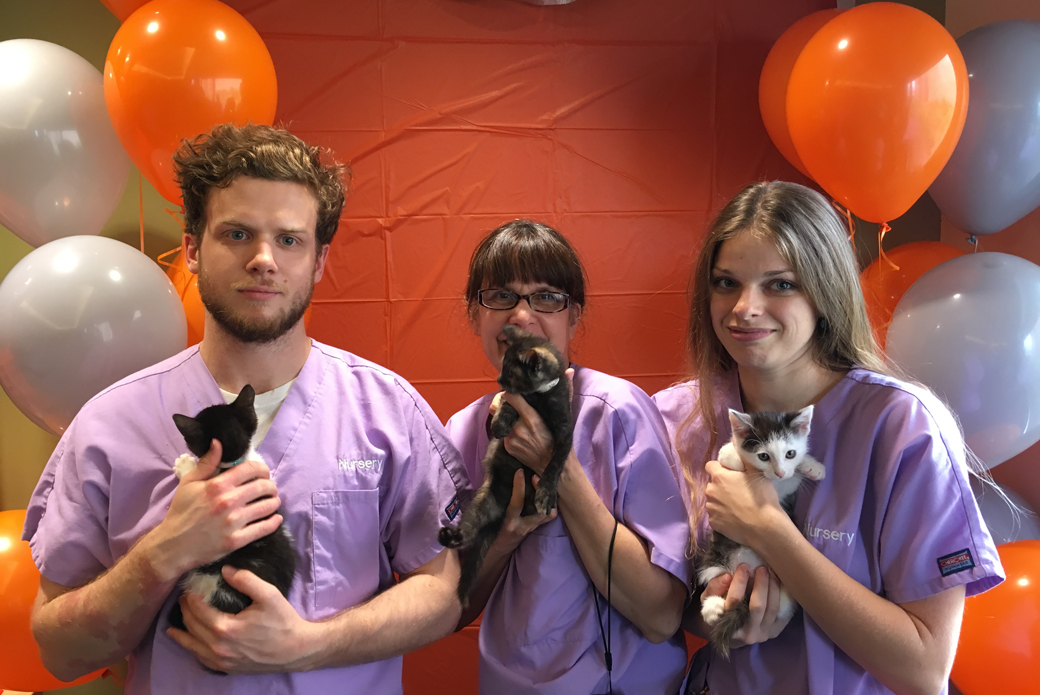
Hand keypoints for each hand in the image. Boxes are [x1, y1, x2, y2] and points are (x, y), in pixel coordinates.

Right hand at [148, 440, 283, 578]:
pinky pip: (264, 528)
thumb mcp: (189, 483)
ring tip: (272, 501)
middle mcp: (228, 501)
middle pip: (263, 487)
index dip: (263, 469)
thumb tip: (219, 442)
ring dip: (274, 502)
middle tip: (270, 488)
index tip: (264, 473)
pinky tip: (275, 518)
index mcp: (217, 485)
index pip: (251, 469)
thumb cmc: (181, 511)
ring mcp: (233, 522)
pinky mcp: (236, 540)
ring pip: (267, 506)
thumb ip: (207, 462)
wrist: (173, 545)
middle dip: (270, 486)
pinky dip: (274, 521)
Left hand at [168, 566, 316, 673]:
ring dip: (182, 630)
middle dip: (184, 609)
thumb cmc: (283, 621)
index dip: (191, 596)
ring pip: (191, 645)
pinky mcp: (225, 668)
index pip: (197, 609)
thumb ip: (246, 580)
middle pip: (191, 625)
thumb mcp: (269, 595)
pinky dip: (191, 647)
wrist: (295, 650)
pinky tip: (189, 640)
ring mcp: (220, 661)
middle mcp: (218, 647)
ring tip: (178, 619)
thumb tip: (225, 569)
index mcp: (225, 628)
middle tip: (184, 597)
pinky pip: (199, 658)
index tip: (189, 586)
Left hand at [490, 368, 573, 476]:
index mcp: (532, 418)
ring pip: (499, 419)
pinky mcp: (508, 447)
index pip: (510, 397)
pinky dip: (508, 429)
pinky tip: (518, 430)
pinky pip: (503, 432)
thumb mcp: (564, 415)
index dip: (510, 390)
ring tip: (516, 416)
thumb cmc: (560, 440)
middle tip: (510, 401)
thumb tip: (568, 371)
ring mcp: (511, 439)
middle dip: (501, 401)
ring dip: (506, 416)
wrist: (554, 466)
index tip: (515, 389)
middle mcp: (518, 428)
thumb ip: (565, 392)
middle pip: (497, 406)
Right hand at [493, 470, 556, 551]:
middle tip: (535, 476)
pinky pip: (548, 516)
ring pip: (548, 514)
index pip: (517, 503)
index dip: (519, 486)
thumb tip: (490, 474)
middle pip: (540, 511)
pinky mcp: (536, 528)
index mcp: (509, 523)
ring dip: (549, 498)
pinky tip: (545, 494)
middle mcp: (523, 526)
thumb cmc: (489, 531)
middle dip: (540, 491)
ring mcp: (531, 528)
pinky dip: (550, 505)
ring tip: (543, 484)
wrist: (497, 550)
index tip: (519, 472)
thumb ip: (488, 495)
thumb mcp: (486, 515)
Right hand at [702, 564, 790, 645]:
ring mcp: (761, 635)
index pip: (735, 601)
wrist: (729, 634)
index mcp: (726, 626)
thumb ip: (715, 586)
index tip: (743, 566)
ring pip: (772, 609)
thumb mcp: (707, 599)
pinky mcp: (773, 633)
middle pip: (758, 606)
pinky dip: (782, 597)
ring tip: (771, 572)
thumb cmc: (716, 611)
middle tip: (761, 568)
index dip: (740, 581)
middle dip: (761, 584)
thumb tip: (727, 576)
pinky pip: (782, 614)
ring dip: (773, 588)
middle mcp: (745, 634)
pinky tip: (779, 583)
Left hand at [703, 459, 786, 546]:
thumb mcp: (757, 473)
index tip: (730, 473)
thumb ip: (745, 458)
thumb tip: (738, 443)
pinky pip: (715, 516)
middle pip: (712, 484)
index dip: (720, 468)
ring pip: (713, 500)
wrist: (764, 527)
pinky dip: (722, 515)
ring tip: (737, 506)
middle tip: (737, 491)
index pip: (710, 466)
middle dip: (721, 486)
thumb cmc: (762, 497)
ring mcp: (710, 509)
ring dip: (721, 501)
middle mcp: (710, 491)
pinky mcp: (713, 523)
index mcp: (719, 477)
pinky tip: (735, 518)